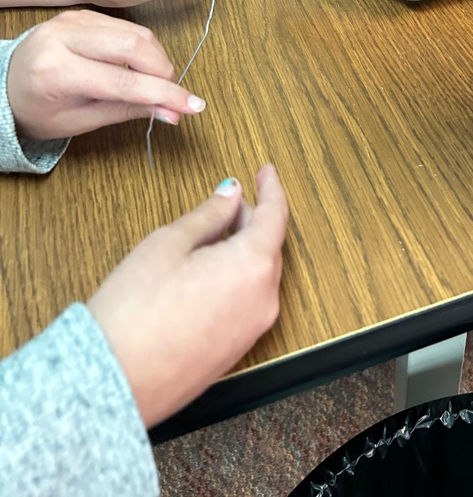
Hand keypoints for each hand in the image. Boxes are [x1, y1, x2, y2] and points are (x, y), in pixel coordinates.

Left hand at [6, 9, 206, 138]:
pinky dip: (141, 46)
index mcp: (57, 71)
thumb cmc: (38, 108)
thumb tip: (171, 112)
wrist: (4, 83)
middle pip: (134, 45)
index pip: (124, 83)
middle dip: (163, 71)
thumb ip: (127, 111)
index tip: (191, 106)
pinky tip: (139, 66)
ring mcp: (73, 20)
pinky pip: (125, 25)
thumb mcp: (80, 121)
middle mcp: (63, 37)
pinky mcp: (82, 13)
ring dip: (155, 58)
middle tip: (172, 93)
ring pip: (135, 32)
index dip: (164, 95)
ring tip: (154, 82)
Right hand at [88, 167, 288, 427]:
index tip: (266, 172)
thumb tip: (231, 194)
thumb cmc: (136, 311)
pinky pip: (247, 302)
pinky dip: (236, 279)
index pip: (276, 215)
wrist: (113, 383)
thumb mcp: (170, 243)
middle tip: (224, 204)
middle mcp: (264, 300)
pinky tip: (205, 275)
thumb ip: (209, 214)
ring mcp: (253, 330)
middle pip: (268, 246)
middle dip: (250, 220)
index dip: (271, 188)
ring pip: (258, 275)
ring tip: (207, 240)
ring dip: (242, 251)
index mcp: (254, 266)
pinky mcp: (237, 351)